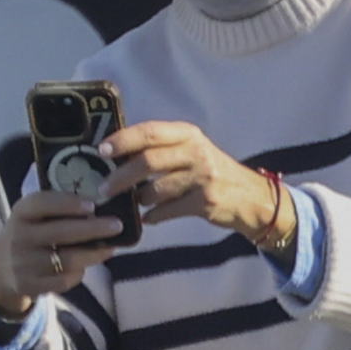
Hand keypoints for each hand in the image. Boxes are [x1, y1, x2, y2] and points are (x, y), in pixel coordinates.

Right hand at [0, 190, 121, 316]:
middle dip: (94, 229)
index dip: (68, 203)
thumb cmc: (27, 236)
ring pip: (67, 259)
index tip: (92, 205)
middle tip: (117, 226)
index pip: (43, 203)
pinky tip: (84, 266)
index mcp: (21, 212)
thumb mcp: (32, 218)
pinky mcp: (28, 285)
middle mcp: (19, 236)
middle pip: (62, 232)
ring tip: (110, 248)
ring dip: (93, 254)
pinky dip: (78, 273)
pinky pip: (63, 280)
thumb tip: (100, 210)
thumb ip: (57, 212)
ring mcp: (22, 263)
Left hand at [95, 121, 277, 236]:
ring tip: (132, 203)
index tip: (101, 151)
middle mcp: (195, 151)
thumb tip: (116, 154)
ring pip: (156, 189)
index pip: (150, 131)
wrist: (249, 197)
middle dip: (120, 176)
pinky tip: (149, 218)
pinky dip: (153, 216)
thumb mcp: (190, 150)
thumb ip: (161, 148)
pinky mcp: (205, 201)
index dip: (123, 140)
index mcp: (188, 133)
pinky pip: (167, 211)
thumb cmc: (210, 171)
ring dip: (137, 199)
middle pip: (148, 161)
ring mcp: (202, 177)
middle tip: (103, 189)